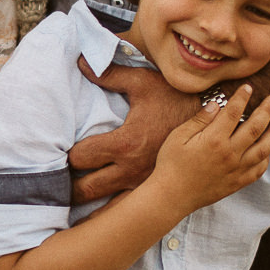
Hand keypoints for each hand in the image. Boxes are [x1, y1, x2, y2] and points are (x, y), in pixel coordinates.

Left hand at [68, 58, 198, 202]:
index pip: (81, 158)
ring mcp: (141, 182)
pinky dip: (108, 209)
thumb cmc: (172, 98)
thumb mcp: (142, 81)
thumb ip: (109, 74)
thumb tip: (81, 61)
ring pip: (104, 204)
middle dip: (68, 186)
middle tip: (60, 176)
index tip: (64, 149)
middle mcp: (131, 169)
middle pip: (87, 189)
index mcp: (125, 143)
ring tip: (72, 192)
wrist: (210, 120)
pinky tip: (98, 207)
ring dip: (86, 198)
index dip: (68, 154)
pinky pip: (124, 207)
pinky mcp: (151, 188)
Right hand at [147, 85, 269, 214]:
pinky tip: (268, 150)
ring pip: (263, 149)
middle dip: (266, 111)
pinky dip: (266, 158)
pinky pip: (258, 170)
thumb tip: (216, 104)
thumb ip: (199, 120)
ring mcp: (236, 170)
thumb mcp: (178, 137)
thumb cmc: (171, 164)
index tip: (248, 87)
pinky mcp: (237, 182)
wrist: (172, 196)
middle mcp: (230, 153)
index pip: (233, 112)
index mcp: (214, 139)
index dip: (242, 98)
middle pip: (255, 128)